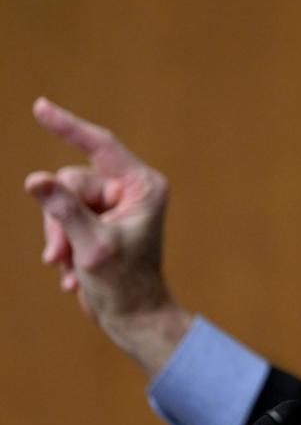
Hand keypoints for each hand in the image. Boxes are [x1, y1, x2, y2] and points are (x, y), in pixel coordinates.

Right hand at [25, 97, 188, 373]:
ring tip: (66, 269)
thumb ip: (63, 211)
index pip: (101, 146)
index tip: (40, 107)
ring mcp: (114, 205)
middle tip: (59, 254)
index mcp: (143, 186)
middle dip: (58, 218)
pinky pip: (63, 216)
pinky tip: (72, 275)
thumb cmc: (124, 285)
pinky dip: (62, 244)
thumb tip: (35, 179)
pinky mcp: (99, 221)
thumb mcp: (90, 247)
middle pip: (71, 180)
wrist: (133, 317)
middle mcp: (131, 189)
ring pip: (61, 200)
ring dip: (58, 236)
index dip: (68, 126)